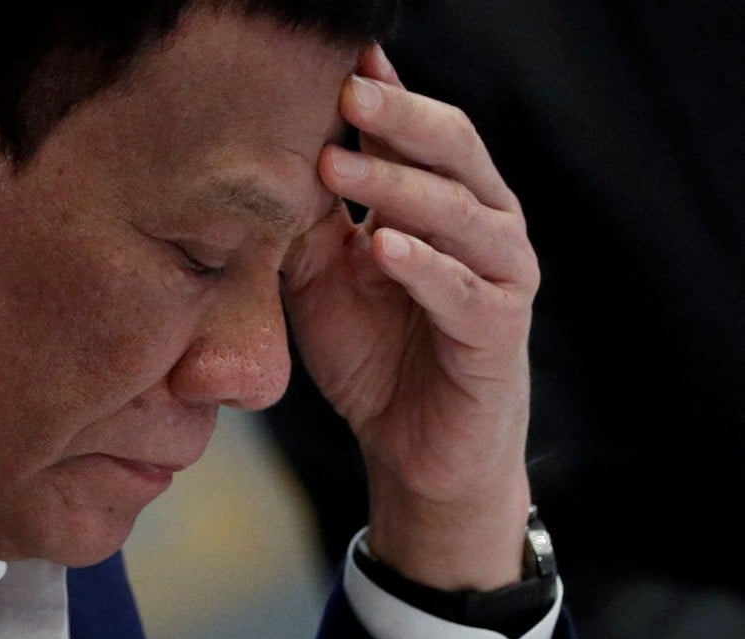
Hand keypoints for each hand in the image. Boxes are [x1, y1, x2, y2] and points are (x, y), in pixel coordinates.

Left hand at [281, 45, 536, 589]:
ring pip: (462, 212)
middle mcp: (481, 225)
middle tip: (345, 86)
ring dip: (399, 185)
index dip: (382, 91)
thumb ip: (313, 221)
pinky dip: (424, 267)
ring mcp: (499, 275)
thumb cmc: (372, 354)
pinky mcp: (500, 331)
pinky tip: (383, 246)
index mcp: (440, 202)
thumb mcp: (324, 278)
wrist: (412, 447)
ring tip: (338, 161)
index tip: (337, 55)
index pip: (416, 132)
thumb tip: (274, 155)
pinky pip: (464, 292)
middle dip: (398, 115)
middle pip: (452, 149)